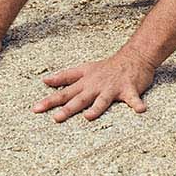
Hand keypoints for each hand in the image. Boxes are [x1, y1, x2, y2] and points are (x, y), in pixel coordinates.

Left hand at [33, 49, 155, 122]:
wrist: (133, 57)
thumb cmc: (107, 67)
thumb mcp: (84, 69)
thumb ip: (65, 76)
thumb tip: (45, 81)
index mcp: (85, 81)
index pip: (64, 91)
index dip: (50, 100)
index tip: (35, 109)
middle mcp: (96, 85)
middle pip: (79, 98)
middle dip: (67, 108)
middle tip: (55, 118)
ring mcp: (112, 87)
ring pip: (102, 100)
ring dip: (96, 108)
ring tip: (88, 117)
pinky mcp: (129, 89)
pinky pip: (133, 99)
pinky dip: (137, 104)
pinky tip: (140, 110)